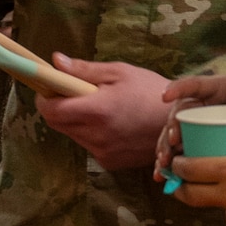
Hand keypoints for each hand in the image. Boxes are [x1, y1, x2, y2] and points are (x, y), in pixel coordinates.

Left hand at [35, 55, 170, 170]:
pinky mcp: (110, 163)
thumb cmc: (151, 91)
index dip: (45, 97)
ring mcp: (103, 153)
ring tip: (98, 107)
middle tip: (74, 93)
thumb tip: (55, 62)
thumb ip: (83, 70)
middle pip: (57, 124)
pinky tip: (110, 123)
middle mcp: (96, 136)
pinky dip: (90, 133)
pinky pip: (88, 145)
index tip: (50, 86)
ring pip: (72, 135)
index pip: (51, 111)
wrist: (180, 123)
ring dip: (75, 120)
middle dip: (58, 107)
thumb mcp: (119, 72)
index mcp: (97, 111)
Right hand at [157, 75, 225, 179]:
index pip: (195, 84)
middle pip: (180, 112)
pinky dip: (172, 158)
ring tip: (163, 164)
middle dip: (171, 128)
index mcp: (220, 86)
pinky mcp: (201, 132)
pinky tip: (164, 173)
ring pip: (175, 130)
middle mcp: (205, 101)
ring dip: (166, 147)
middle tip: (172, 144)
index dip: (179, 88)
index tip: (165, 96)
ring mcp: (201, 117)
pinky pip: (182, 144)